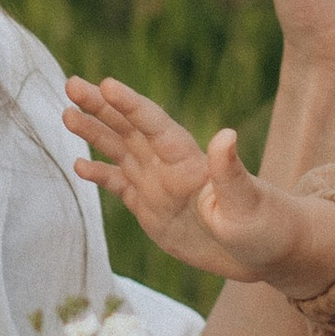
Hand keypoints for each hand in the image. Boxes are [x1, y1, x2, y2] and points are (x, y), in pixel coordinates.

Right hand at [64, 76, 334, 294]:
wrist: (268, 252)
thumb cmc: (265, 226)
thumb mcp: (247, 202)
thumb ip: (230, 171)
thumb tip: (225, 134)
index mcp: (190, 160)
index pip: (154, 124)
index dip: (129, 105)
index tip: (104, 84)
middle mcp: (170, 165)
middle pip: (129, 128)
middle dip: (100, 106)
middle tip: (70, 83)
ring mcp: (159, 185)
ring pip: (120, 150)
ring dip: (94, 132)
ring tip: (66, 113)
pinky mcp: (152, 209)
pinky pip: (120, 185)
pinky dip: (100, 174)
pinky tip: (78, 165)